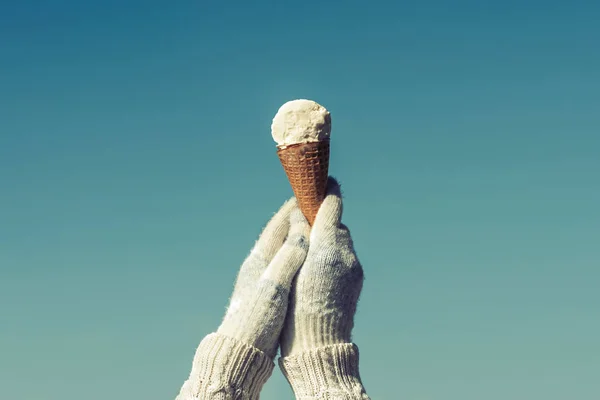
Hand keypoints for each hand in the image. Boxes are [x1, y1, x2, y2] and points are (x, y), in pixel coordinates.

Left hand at [176, 199, 309, 399]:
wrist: (242, 352)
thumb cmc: (256, 319)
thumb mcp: (274, 286)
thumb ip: (288, 257)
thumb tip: (302, 228)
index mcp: (258, 259)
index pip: (277, 226)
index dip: (292, 208)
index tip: (307, 192)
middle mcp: (258, 265)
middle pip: (279, 234)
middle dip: (296, 218)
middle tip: (313, 203)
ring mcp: (262, 278)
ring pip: (283, 248)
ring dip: (297, 235)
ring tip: (313, 225)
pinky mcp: (269, 292)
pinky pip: (286, 263)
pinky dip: (298, 254)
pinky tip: (306, 258)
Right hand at [278, 178, 369, 399]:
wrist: (320, 347)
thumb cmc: (298, 309)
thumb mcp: (294, 267)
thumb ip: (302, 237)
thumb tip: (304, 215)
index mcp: (330, 247)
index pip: (332, 207)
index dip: (327, 191)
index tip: (324, 179)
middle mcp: (347, 255)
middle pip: (336, 225)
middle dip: (322, 221)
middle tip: (303, 222)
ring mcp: (354, 271)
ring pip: (340, 244)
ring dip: (327, 241)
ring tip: (306, 252)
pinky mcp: (355, 285)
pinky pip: (344, 260)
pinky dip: (331, 257)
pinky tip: (315, 272)